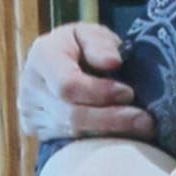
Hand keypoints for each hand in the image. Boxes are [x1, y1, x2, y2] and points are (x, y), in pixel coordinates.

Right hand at [17, 23, 153, 140]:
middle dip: (112, 118)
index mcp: (42, 56)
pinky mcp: (36, 131)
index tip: (128, 92)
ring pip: (73, 132)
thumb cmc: (81, 46)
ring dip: (111, 132)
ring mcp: (30, 113)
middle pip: (72, 114)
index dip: (100, 92)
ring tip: (142, 128)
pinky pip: (70, 142)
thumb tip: (112, 62)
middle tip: (145, 119)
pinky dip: (99, 140)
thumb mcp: (92, 33)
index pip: (67, 84)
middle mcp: (30, 87)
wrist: (60, 61)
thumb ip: (100, 43)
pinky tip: (123, 137)